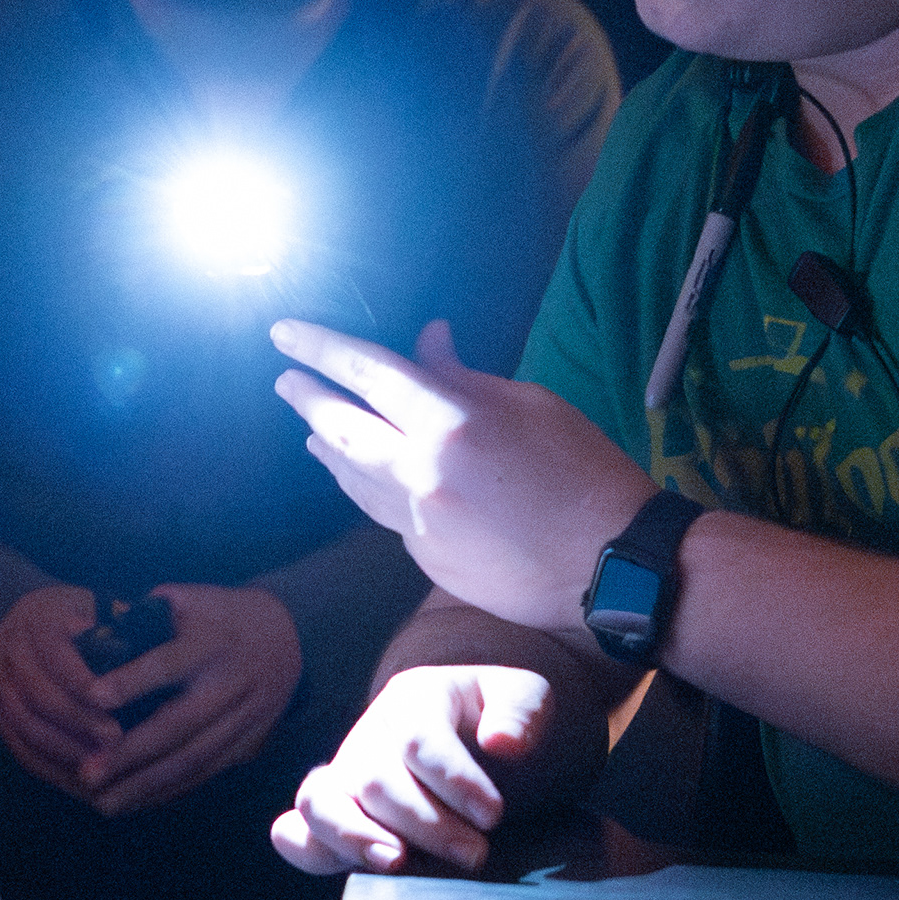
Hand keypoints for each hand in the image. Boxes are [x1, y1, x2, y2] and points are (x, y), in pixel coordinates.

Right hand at [0, 583, 118, 797]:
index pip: (55, 652)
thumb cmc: (88, 617)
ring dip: (63, 748)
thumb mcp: (106, 610)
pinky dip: (47, 765)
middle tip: (115, 741)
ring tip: (101, 763)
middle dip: (77, 721)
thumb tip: (149, 657)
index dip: (81, 681)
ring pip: (24, 723)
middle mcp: (10, 649)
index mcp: (38, 617)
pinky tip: (80, 776)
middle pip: (36, 693)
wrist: (42, 623)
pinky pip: (17, 746)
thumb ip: (125, 630)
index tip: (114, 703)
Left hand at [77, 583, 301, 816]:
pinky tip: (137, 803)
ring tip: (105, 802)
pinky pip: (207, 772)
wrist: (288, 637)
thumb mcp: (188, 598)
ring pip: (193, 758)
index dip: (132, 680)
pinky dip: (171, 791)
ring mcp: (243, 719)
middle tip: (88, 774)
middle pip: (179, 724)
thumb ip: (145, 616)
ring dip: (147, 784)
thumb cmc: (219, 614)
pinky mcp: (249, 743)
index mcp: (210, 642)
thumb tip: (94, 638)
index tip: (93, 697)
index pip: (168, 663)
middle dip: (132, 753)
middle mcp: (229, 683)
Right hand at [271, 664, 552, 874]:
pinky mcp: (334, 814)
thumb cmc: (493, 717)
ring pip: (322, 802)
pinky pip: (297, 828)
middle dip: (425, 824)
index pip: (421, 739)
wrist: (465, 729)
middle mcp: (369, 736)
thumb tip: (502, 743)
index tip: (492, 815)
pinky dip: (301, 847)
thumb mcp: (522, 697)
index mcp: (414, 699)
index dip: (454, 780)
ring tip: (395, 864)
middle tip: (474, 855)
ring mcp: (344, 774)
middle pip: (376, 778)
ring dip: (355, 838)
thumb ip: (522, 711)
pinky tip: (334, 866)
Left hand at [273, 318, 653, 630]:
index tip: (285, 333)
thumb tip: (426, 344)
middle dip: (308, 400)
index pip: (367, 374)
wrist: (613, 566)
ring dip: (329, 450)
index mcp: (450, 424)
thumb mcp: (533, 406)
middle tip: (286, 381)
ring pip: (353, 480)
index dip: (321, 348)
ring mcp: (418, 524)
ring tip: (312, 431)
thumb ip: (467, 379)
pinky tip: (365, 480)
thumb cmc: (586, 472)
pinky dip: (370, 489)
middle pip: (341, 430)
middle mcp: (420, 474)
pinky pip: (387, 514)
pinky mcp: (427, 559)